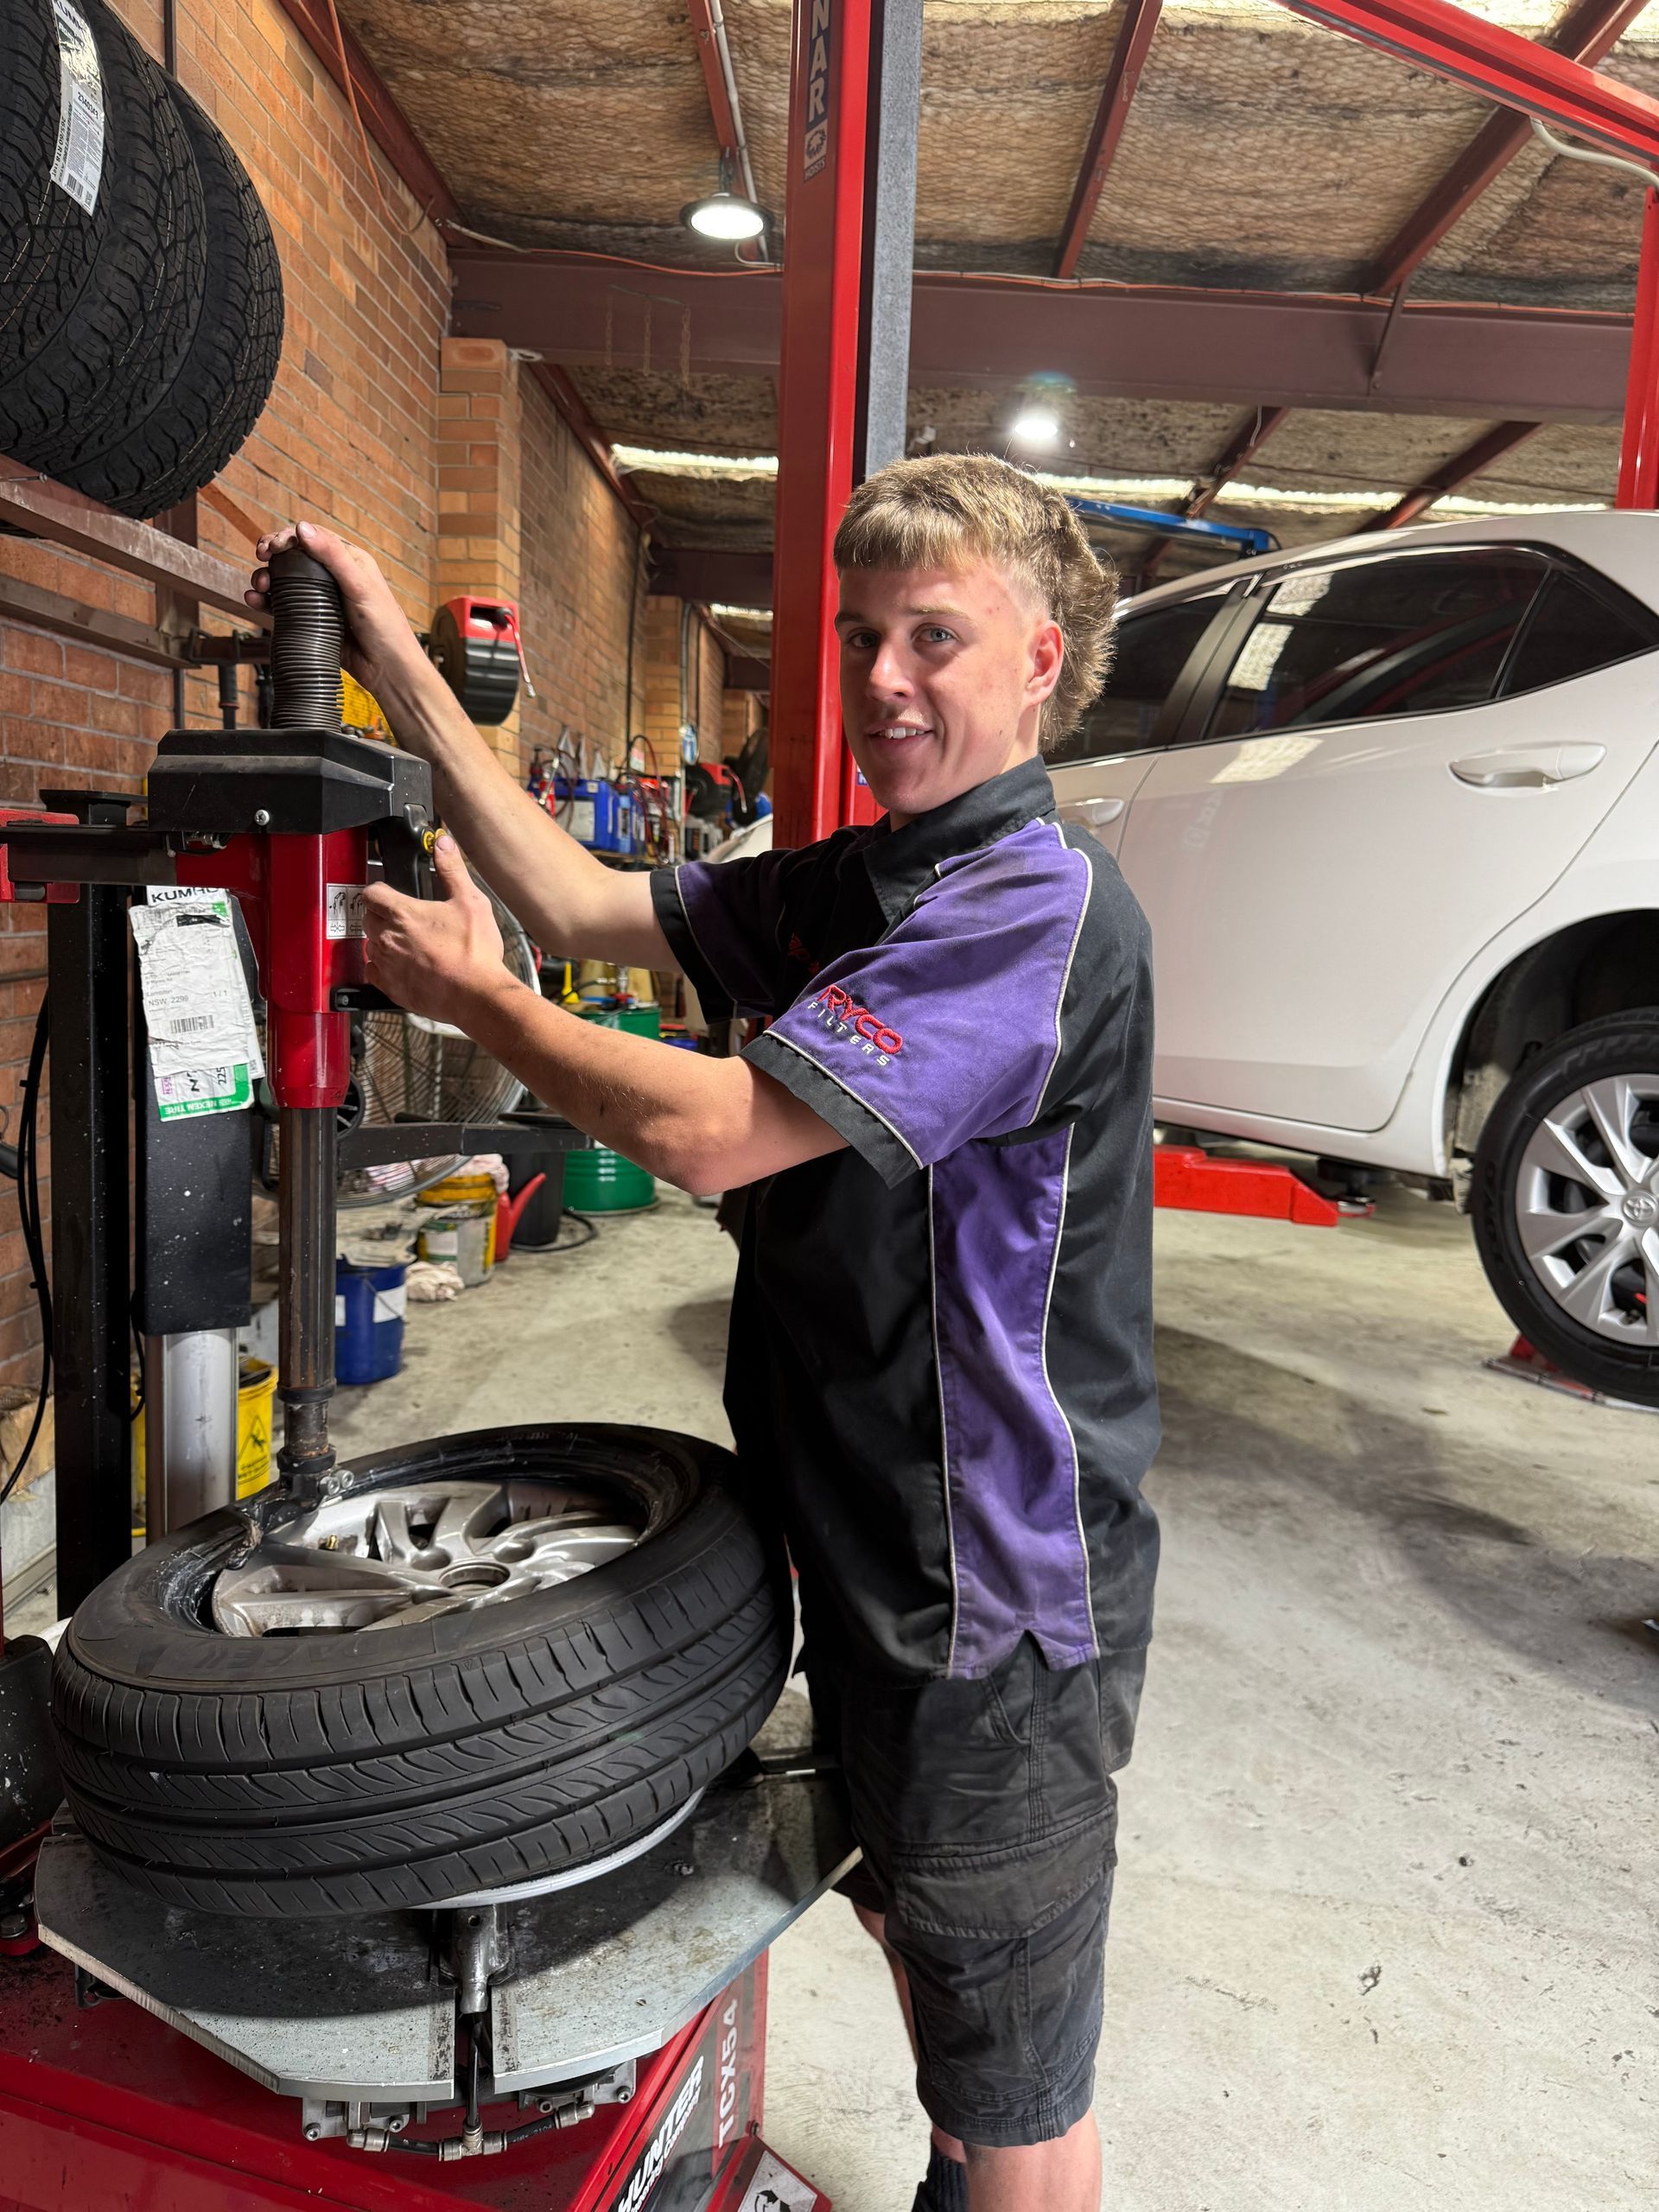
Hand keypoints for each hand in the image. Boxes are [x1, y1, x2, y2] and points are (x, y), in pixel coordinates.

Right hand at [246, 518, 430, 705]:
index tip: (272, 544)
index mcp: (349, 560)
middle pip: (294, 556)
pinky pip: (282, 606)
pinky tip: (255, 601)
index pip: (313, 537)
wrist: (386, 670)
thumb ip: (332, 556)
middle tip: (261, 557)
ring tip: (260, 585)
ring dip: (266, 578)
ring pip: (285, 580)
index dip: (289, 536)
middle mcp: (333, 576)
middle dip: (273, 555)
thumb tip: (302, 528)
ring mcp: (320, 598)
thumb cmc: (384, 626)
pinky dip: (266, 601)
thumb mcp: (360, 585)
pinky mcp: (311, 620)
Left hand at [361, 835, 523, 1029]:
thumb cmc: (474, 951)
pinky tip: (401, 966)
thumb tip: (443, 844)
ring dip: (382, 941)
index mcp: (403, 913)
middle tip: (402, 918)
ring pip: (371, 946)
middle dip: (381, 915)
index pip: (371, 893)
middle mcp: (388, 938)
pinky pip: (373, 972)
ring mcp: (387, 965)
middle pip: (368, 919)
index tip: (387, 893)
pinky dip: (382, 968)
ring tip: (406, 943)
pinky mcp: (391, 988)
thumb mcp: (470, 902)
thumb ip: (451, 870)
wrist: (476, 994)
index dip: (378, 890)